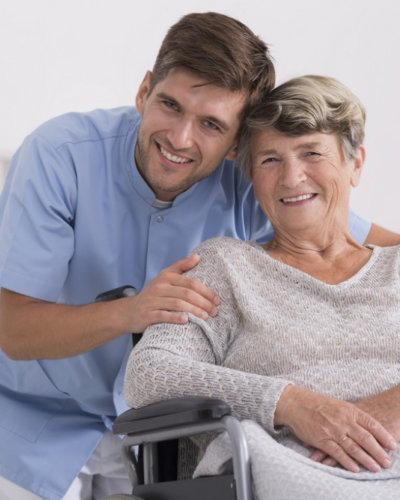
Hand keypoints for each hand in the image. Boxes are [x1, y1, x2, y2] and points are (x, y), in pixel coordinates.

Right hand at [125, 254, 219, 332]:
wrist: (130, 311)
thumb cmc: (154, 294)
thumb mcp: (165, 277)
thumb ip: (181, 266)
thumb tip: (198, 257)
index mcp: (166, 277)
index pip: (191, 282)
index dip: (206, 291)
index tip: (217, 300)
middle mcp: (159, 287)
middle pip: (186, 293)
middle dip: (203, 302)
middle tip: (215, 311)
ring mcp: (152, 300)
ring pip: (177, 304)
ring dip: (194, 311)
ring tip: (206, 317)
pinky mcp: (147, 314)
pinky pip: (163, 315)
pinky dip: (175, 317)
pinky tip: (186, 321)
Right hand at [275, 385, 396, 472]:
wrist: (296, 403)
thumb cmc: (318, 404)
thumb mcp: (339, 405)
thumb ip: (353, 416)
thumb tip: (369, 429)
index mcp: (349, 410)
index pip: (371, 424)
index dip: (383, 435)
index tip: (393, 445)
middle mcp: (342, 420)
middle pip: (365, 438)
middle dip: (379, 452)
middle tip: (388, 462)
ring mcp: (332, 430)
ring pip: (353, 447)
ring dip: (366, 459)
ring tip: (376, 468)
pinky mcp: (321, 439)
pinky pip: (337, 453)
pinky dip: (347, 461)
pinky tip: (355, 468)